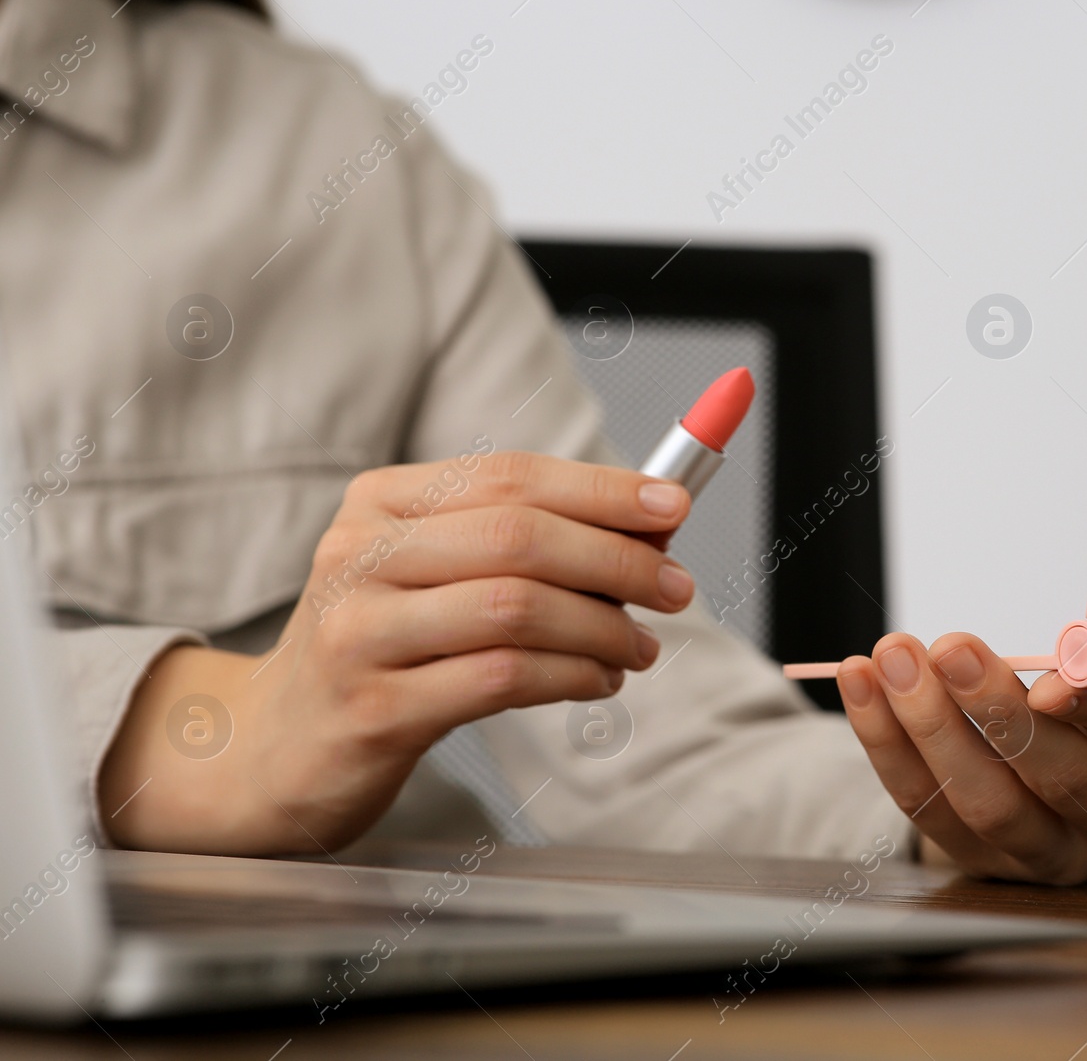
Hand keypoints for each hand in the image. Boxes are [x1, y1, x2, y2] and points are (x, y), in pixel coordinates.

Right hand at [99, 451, 697, 854]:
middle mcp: (360, 556)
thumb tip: (649, 525)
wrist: (276, 746)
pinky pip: (502, 678)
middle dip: (617, 559)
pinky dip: (570, 676)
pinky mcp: (375, 708)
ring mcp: (360, 632)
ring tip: (638, 647)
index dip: (601, 488)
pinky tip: (597, 680)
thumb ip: (525, 542)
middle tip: (675, 587)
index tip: (672, 504)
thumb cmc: (384, 649)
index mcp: (379, 503)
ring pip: (516, 608)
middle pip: (517, 536)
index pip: (509, 476)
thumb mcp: (435, 575)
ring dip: (602, 627)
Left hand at [836, 632, 1086, 884]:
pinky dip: (885, 742)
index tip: (1053, 677)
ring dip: (931, 725)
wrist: (1071, 764)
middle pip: (1062, 776)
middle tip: (951, 649)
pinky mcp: (984, 859)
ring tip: (894, 658)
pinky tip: (862, 683)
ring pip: (986, 800)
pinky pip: (924, 805)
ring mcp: (1052, 850)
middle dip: (999, 710)